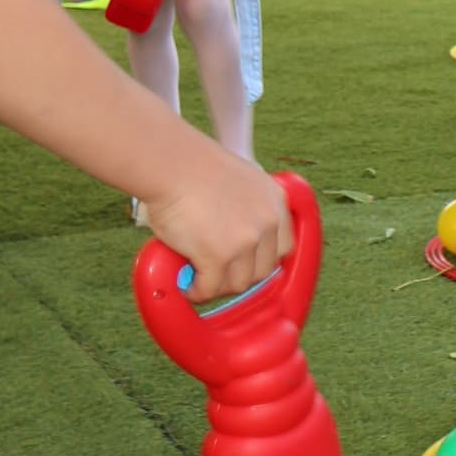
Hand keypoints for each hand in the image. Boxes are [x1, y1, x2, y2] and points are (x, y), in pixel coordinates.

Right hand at [138, 147, 291, 304]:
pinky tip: (188, 286)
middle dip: (240, 276)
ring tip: (201, 280)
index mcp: (274, 201)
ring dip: (219, 286)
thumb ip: (247, 204)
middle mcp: (266, 222)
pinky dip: (198, 291)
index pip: (283, 246)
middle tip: (219, 274)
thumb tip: (232, 231)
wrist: (172, 164)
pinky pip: (210, 287)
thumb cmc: (192, 166)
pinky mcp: (218, 257)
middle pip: (263, 270)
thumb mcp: (240, 178)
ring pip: (238, 283)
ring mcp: (245, 242)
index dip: (263, 259)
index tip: (247, 264)